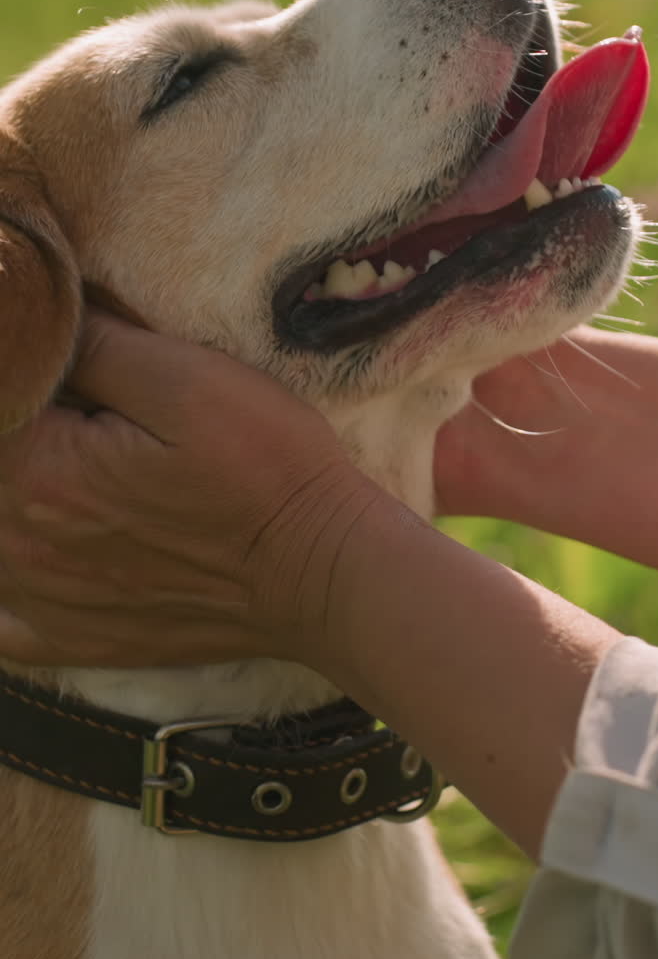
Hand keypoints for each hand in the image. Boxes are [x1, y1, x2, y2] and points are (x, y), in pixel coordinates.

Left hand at [0, 312, 379, 666]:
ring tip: (85, 475)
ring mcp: (45, 602)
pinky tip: (47, 555)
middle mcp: (23, 545)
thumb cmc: (265, 466)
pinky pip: (2, 623)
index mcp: (42, 471)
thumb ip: (94, 345)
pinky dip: (7, 589)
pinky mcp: (75, 640)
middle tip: (100, 422)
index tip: (82, 370)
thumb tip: (43, 319)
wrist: (324, 571)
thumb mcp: (187, 377)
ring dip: (17, 497)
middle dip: (28, 434)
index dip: (33, 375)